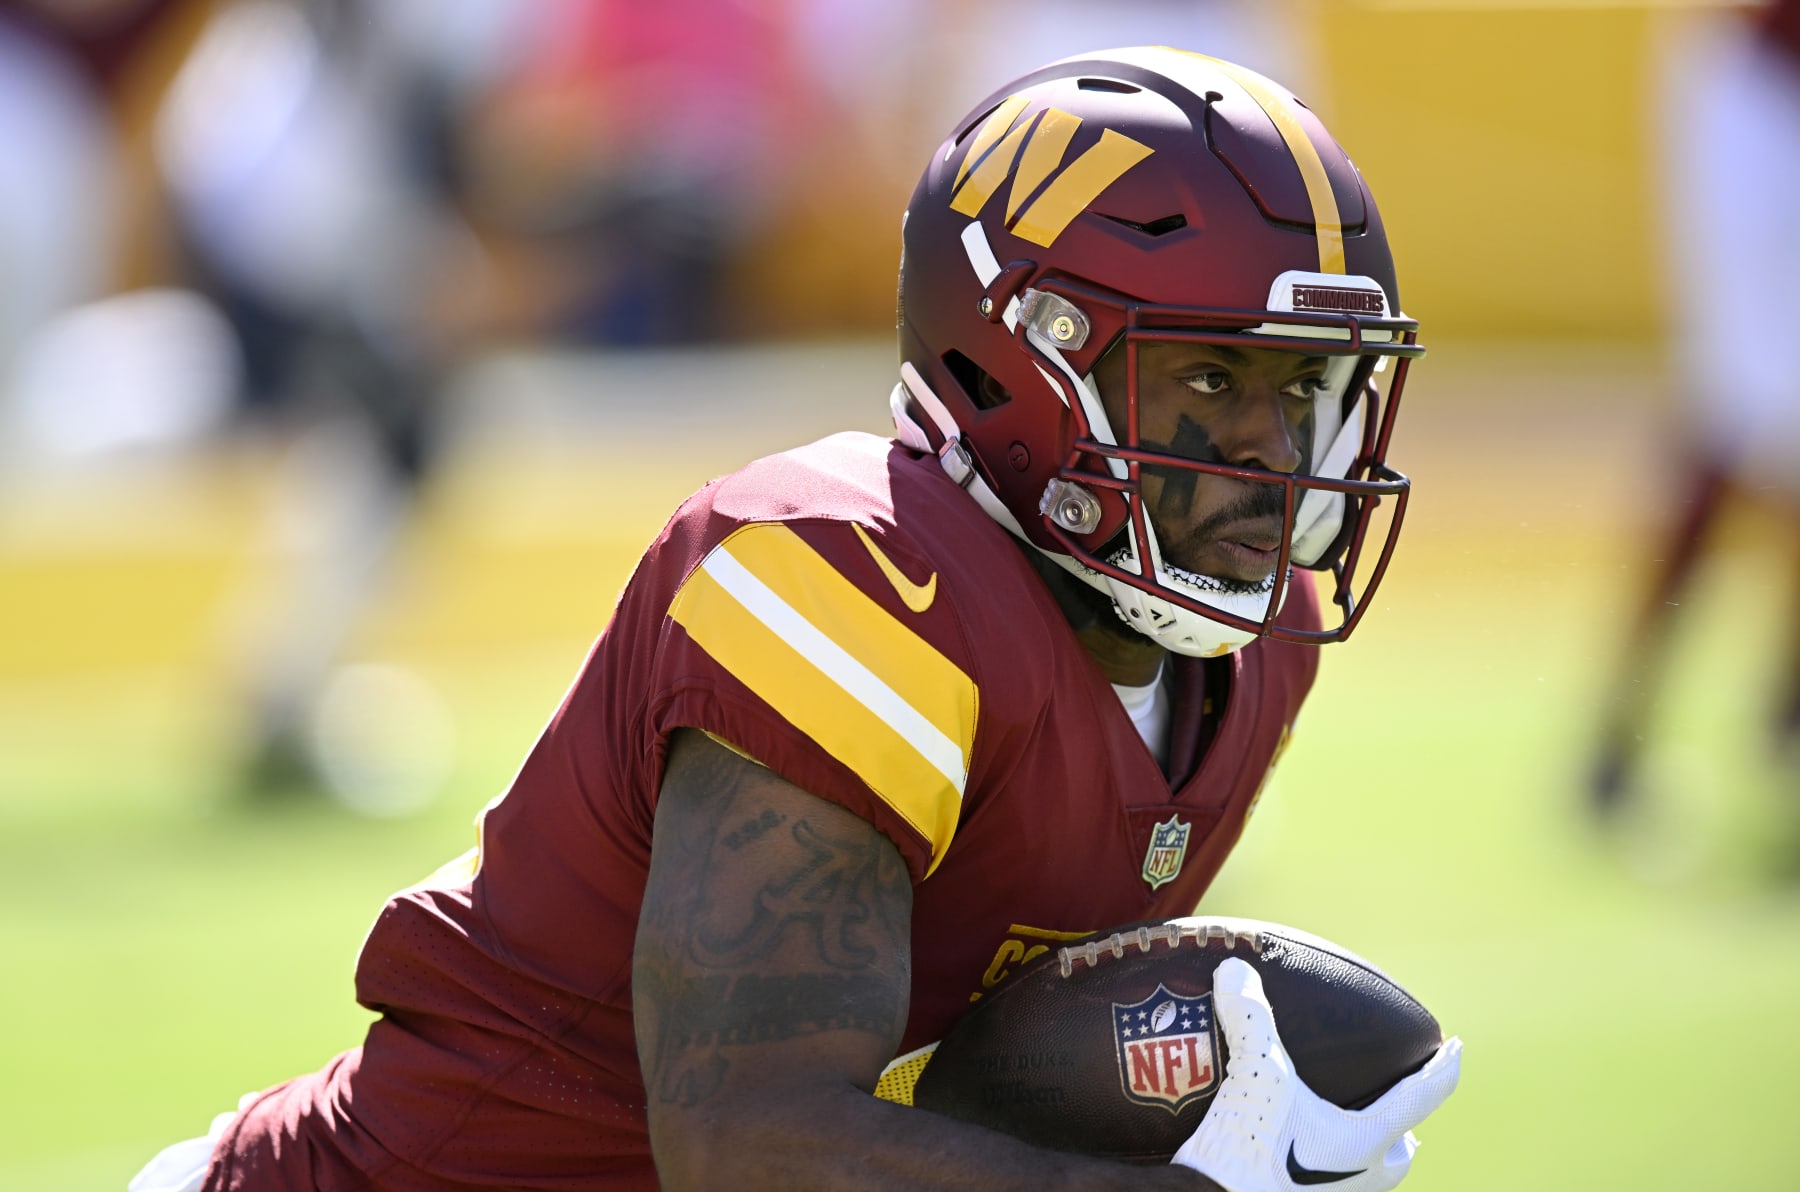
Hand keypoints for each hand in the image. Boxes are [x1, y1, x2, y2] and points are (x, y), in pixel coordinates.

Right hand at [1171, 958, 1461, 1191]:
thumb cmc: (1249, 1152)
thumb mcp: (1253, 1077)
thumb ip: (1251, 1020)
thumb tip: (1235, 968)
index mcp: (1368, 1140)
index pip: (1423, 1095)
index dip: (1443, 1068)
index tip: (1456, 1048)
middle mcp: (1362, 1175)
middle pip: (1402, 1147)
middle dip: (1404, 1122)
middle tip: (1397, 1095)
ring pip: (1372, 1171)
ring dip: (1370, 1145)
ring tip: (1350, 1121)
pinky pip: (1331, 1179)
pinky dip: (1327, 1158)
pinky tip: (1298, 1143)